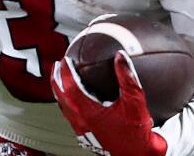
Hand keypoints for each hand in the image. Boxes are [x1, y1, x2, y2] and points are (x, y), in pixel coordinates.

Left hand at [51, 51, 167, 155]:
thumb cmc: (136, 134)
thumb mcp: (135, 103)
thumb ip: (128, 78)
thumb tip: (121, 57)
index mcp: (88, 111)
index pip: (69, 85)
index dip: (66, 70)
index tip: (66, 59)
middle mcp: (80, 120)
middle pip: (60, 95)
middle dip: (57, 78)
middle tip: (58, 65)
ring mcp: (81, 129)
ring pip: (63, 106)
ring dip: (60, 90)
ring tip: (62, 79)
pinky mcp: (85, 135)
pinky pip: (68, 115)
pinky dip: (67, 102)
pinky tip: (75, 100)